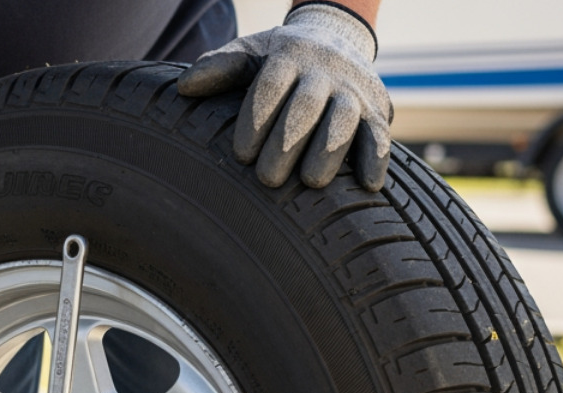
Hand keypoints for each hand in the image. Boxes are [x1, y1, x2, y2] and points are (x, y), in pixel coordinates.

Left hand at [177, 3, 391, 190]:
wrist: (337, 39)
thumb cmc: (281, 62)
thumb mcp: (251, 55)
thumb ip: (221, 68)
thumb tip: (184, 87)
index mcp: (288, 56)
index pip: (271, 84)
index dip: (257, 118)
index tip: (240, 155)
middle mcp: (324, 70)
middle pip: (306, 105)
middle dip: (287, 143)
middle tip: (267, 180)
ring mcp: (353, 90)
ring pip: (344, 118)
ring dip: (329, 151)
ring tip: (311, 182)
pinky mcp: (377, 110)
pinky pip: (379, 133)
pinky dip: (376, 157)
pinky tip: (368, 184)